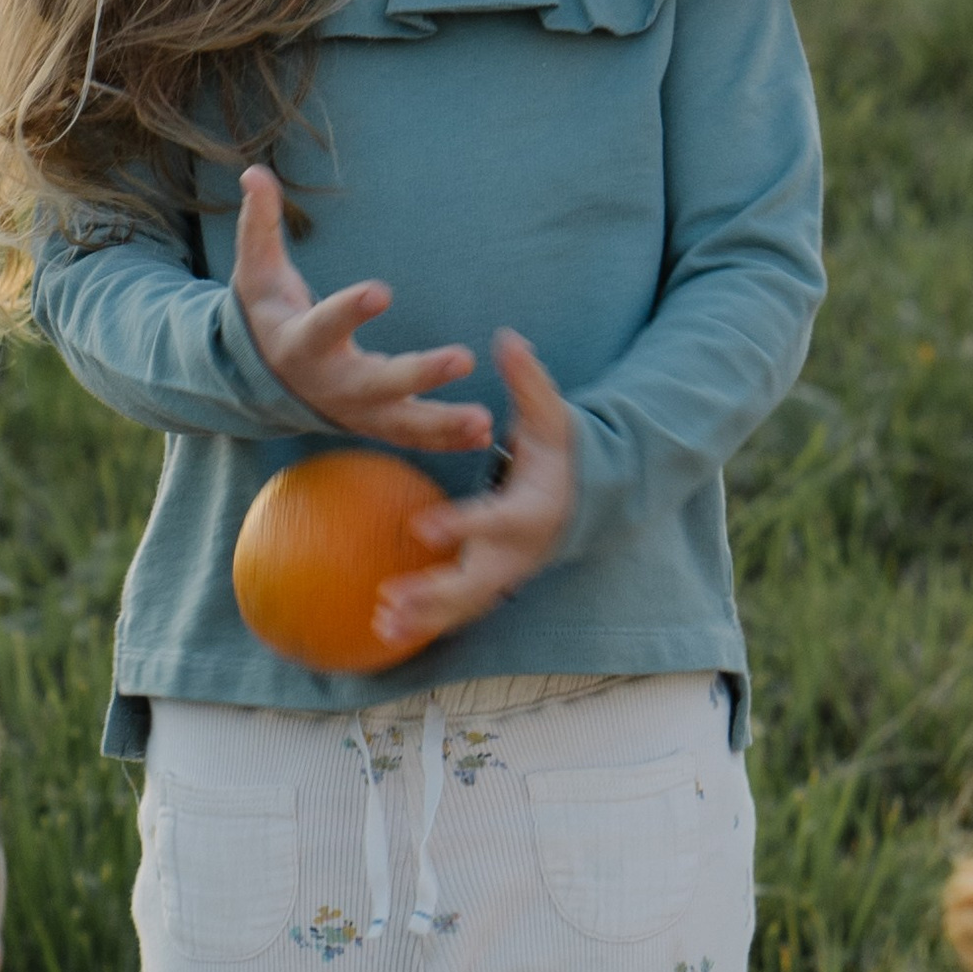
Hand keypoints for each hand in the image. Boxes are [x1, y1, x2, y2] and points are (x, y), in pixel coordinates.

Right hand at [231, 167, 494, 455]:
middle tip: (462, 357)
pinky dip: (448, 439)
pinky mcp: (377, 426)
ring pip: (402, 423)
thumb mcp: (257, 272)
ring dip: (443, 423)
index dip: (350, 309)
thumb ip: (259, 225)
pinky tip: (486, 434)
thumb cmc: (270, 314)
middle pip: (376, 383)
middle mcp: (330, 383)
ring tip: (484, 423)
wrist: (266, 379)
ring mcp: (356, 412)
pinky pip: (414, 438)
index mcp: (300, 343)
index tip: (381, 290)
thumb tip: (254, 172)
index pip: (325, 325)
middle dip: (419, 374)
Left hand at [373, 331, 575, 651]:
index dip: (461, 525)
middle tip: (393, 596)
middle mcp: (520, 550)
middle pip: (479, 580)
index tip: (421, 527)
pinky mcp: (494, 584)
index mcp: (533, 509)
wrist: (590, 498)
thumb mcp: (553, 415)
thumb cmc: (564, 451)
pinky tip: (383, 633)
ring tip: (381, 625)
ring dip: (426, 617)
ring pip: (466, 604)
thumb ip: (529, 381)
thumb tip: (509, 338)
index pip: (495, 520)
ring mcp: (508, 573)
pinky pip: (459, 610)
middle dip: (436, 591)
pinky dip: (426, 624)